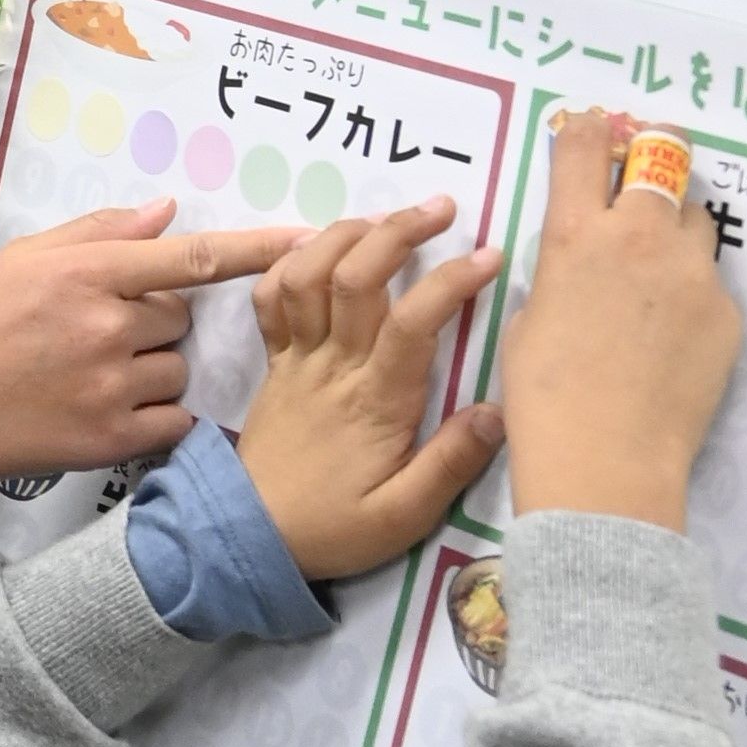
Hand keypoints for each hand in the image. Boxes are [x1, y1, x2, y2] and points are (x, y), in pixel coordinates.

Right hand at [0, 198, 298, 481]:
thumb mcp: (24, 258)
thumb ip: (98, 232)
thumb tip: (165, 211)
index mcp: (90, 273)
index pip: (193, 257)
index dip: (257, 248)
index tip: (307, 241)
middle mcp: (109, 327)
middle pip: (181, 317)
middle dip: (154, 322)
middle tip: (99, 333)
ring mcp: (112, 386)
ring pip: (178, 370)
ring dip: (154, 370)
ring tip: (95, 374)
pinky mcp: (109, 440)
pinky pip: (172, 421)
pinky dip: (156, 416)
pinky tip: (111, 410)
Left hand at [233, 197, 506, 579]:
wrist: (248, 539)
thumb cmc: (334, 529)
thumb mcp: (404, 516)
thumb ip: (450, 463)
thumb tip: (499, 411)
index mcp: (375, 401)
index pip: (413, 323)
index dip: (450, 281)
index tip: (489, 256)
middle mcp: (333, 367)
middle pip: (358, 278)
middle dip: (399, 231)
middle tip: (442, 207)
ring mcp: (297, 359)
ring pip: (308, 275)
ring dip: (345, 234)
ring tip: (386, 217)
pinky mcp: (273, 363)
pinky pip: (270, 299)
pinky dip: (289, 263)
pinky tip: (318, 247)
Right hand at [491, 112, 741, 530]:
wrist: (608, 463)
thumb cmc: (545, 399)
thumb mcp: (528, 320)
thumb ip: (559, 274)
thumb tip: (583, 265)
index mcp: (576, 236)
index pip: (585, 148)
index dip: (588, 130)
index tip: (593, 127)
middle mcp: (640, 238)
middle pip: (663, 157)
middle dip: (655, 151)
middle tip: (651, 158)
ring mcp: (693, 272)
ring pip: (695, 217)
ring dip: (676, 225)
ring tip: (658, 267)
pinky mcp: (726, 310)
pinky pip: (709, 282)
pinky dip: (691, 294)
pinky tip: (671, 338)